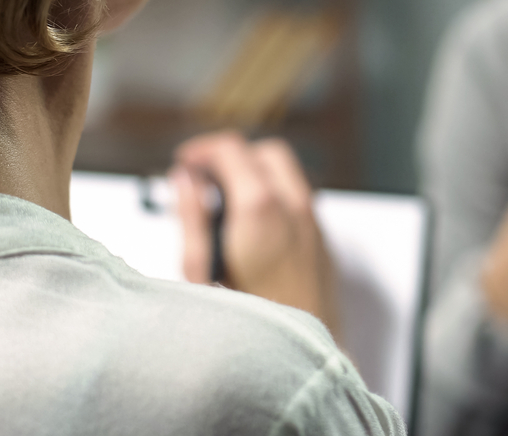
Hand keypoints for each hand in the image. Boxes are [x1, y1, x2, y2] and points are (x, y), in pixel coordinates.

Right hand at [170, 131, 337, 332]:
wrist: (301, 359)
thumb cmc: (250, 326)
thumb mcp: (200, 271)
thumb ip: (192, 217)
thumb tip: (184, 180)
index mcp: (260, 207)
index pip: (231, 148)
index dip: (202, 150)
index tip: (184, 163)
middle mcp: (295, 208)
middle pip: (265, 152)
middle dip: (232, 156)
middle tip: (203, 177)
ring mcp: (313, 224)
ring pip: (287, 174)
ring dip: (256, 175)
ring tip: (225, 202)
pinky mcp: (322, 242)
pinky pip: (300, 200)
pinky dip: (275, 196)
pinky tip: (252, 224)